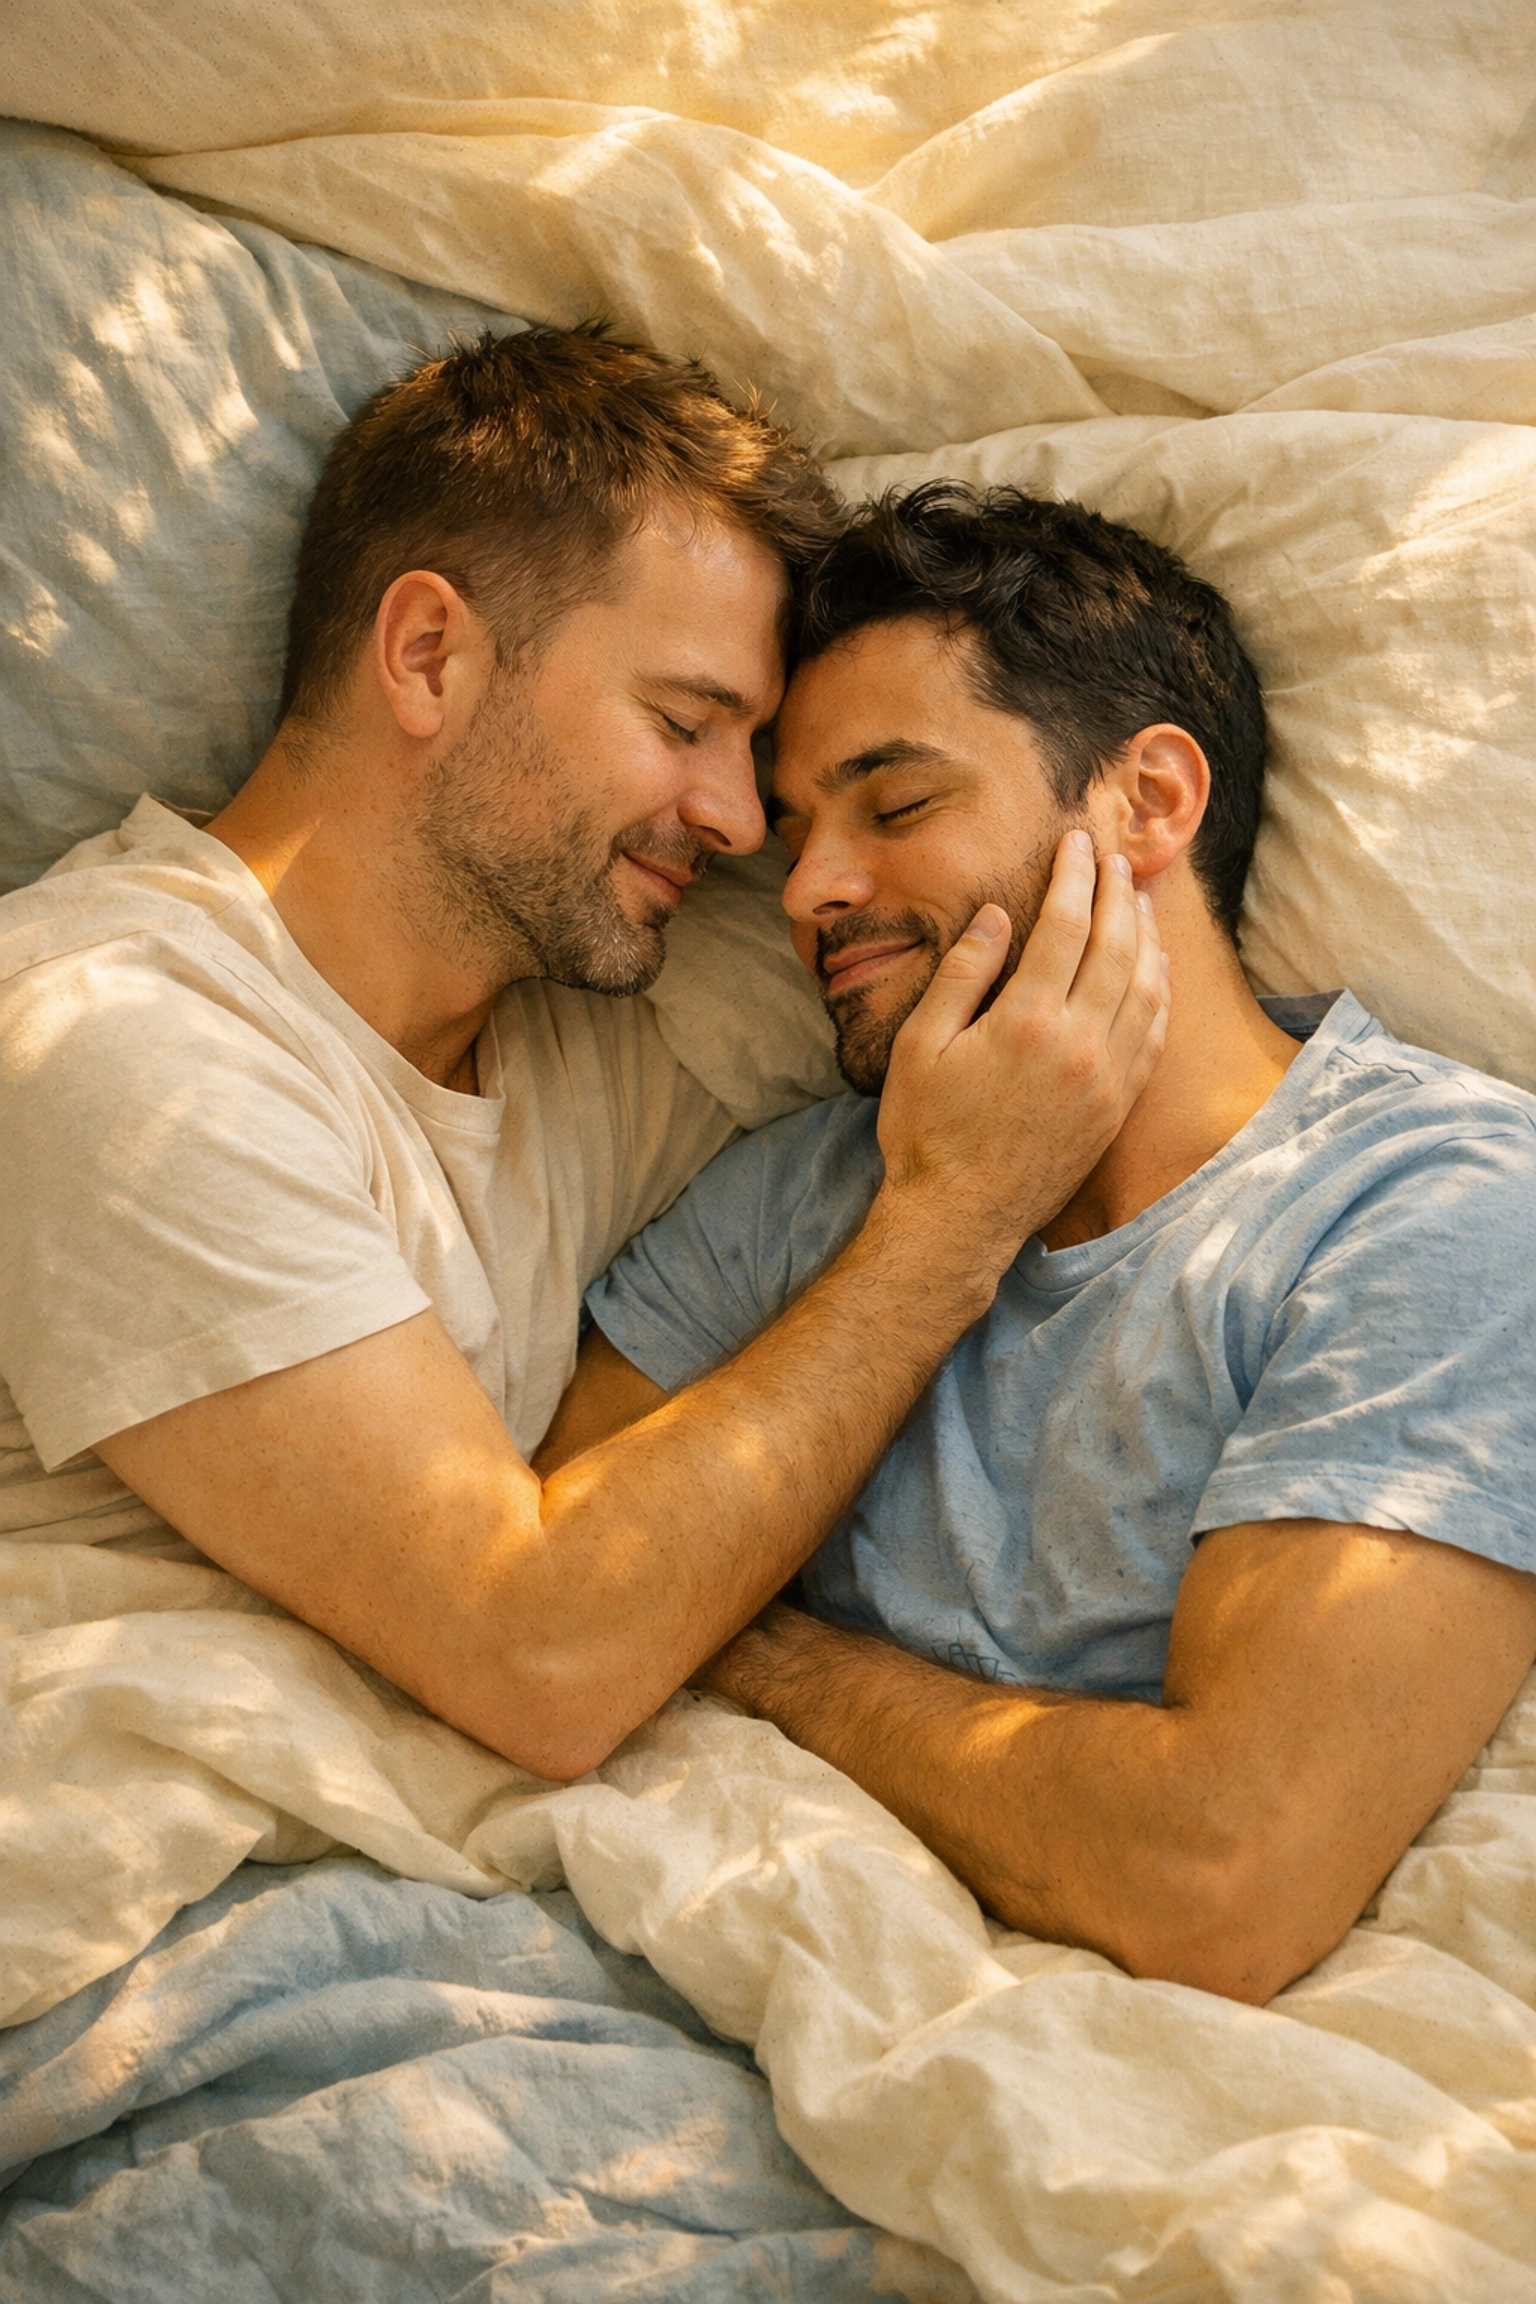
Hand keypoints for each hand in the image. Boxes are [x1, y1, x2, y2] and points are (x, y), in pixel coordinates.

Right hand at [875, 832, 1165, 1273]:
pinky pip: (1155, 1033)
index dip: (1074, 877)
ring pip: (1146, 986)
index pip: (1066, 925)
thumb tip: (997, 916)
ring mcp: (1108, 1078)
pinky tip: (1153, 968)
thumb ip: (962, 975)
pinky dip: (1159, 989)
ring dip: (1147, 935)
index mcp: (1028, 1021)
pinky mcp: (1118, 1106)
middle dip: (1118, 893)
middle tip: (1117, 858)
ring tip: (1140, 899)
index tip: (1076, 844)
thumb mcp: (922, 1046)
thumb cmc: (926, 1133)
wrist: (961, 1218)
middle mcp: (1081, 1044)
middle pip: (1116, 946)